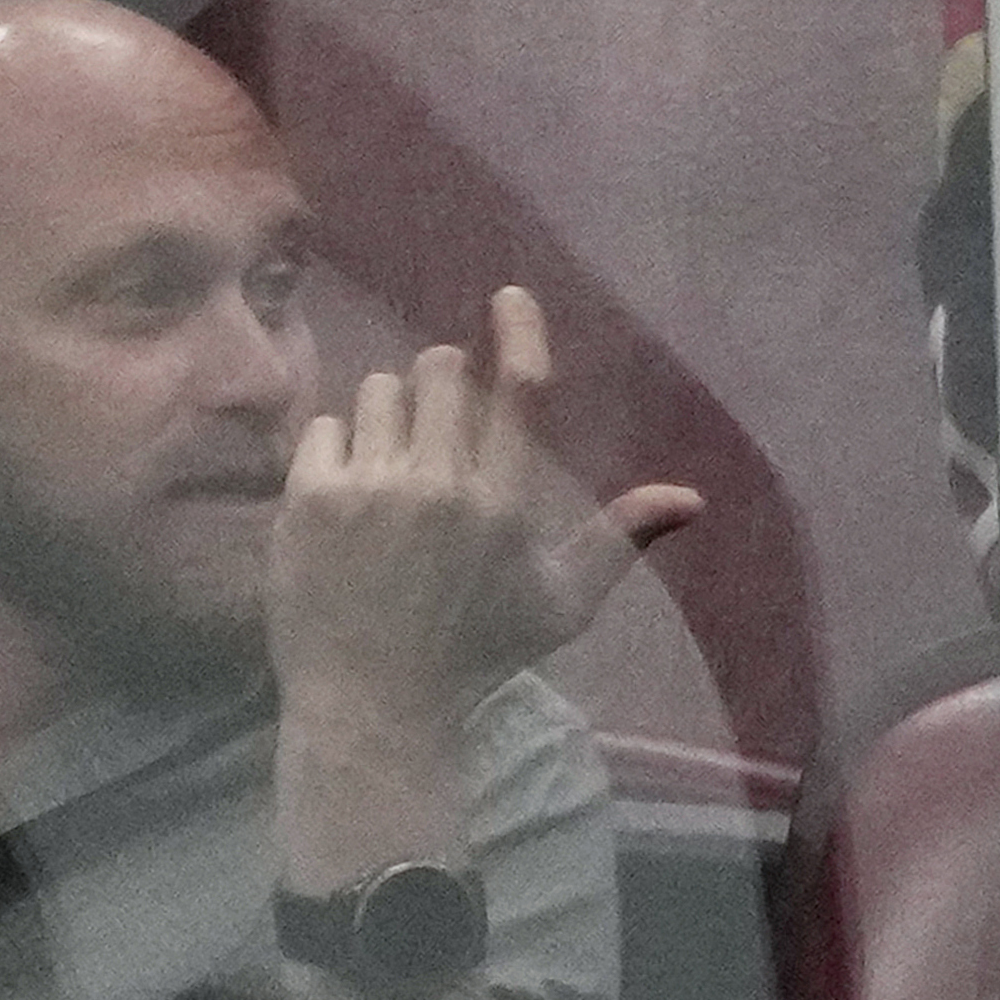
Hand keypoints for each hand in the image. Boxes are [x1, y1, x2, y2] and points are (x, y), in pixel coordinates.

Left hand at [268, 286, 699, 762]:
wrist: (375, 701)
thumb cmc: (478, 653)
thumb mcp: (562, 604)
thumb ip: (619, 540)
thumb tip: (690, 499)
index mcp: (506, 504)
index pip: (517, 390)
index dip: (516, 333)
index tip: (508, 298)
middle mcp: (440, 484)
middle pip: (437, 370)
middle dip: (442, 381)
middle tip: (439, 426)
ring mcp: (370, 487)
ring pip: (379, 390)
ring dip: (391, 412)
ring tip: (394, 464)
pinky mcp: (309, 497)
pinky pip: (325, 427)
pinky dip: (340, 448)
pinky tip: (350, 493)